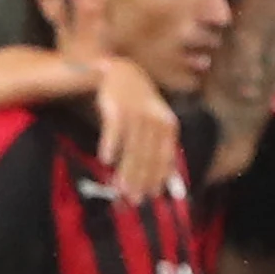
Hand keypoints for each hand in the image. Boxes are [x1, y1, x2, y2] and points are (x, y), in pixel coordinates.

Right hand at [93, 56, 180, 197]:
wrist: (123, 73)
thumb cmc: (140, 107)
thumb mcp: (156, 124)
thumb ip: (160, 150)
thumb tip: (166, 183)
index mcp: (168, 125)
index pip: (164, 156)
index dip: (158, 177)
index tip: (151, 195)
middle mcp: (154, 119)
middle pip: (147, 155)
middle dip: (140, 180)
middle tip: (133, 200)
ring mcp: (136, 113)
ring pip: (131, 147)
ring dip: (125, 170)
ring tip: (119, 188)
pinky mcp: (118, 107)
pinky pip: (114, 129)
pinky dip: (110, 144)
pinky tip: (106, 160)